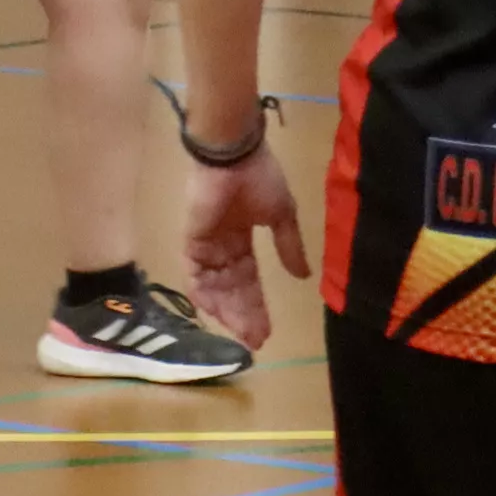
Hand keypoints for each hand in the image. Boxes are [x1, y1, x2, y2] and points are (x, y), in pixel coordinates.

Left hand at [182, 142, 306, 354]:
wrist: (235, 155)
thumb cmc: (260, 178)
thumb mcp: (282, 215)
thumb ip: (289, 246)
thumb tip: (303, 276)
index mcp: (242, 237)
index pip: (250, 279)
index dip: (258, 304)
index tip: (268, 330)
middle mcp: (222, 246)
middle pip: (233, 289)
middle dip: (245, 315)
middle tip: (257, 341)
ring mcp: (206, 245)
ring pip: (216, 288)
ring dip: (229, 311)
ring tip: (245, 334)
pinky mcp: (192, 241)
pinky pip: (195, 275)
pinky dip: (205, 296)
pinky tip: (218, 315)